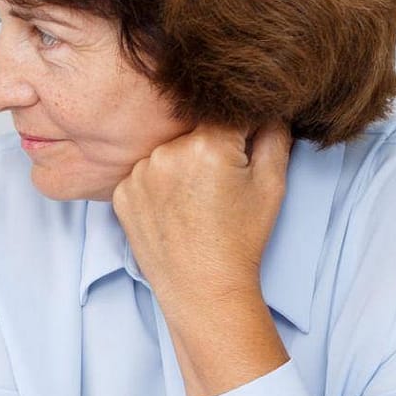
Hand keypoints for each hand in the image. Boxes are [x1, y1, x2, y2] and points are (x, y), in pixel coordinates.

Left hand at [112, 123, 289, 309]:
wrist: (202, 288)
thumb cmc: (241, 238)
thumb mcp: (271, 184)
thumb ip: (274, 134)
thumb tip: (268, 107)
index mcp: (208, 144)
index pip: (229, 112)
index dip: (243, 128)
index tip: (246, 149)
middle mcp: (167, 151)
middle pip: (194, 130)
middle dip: (210, 147)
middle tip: (220, 183)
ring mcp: (139, 172)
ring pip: (168, 150)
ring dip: (182, 162)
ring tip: (196, 199)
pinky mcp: (121, 192)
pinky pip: (145, 173)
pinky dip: (159, 183)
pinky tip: (174, 208)